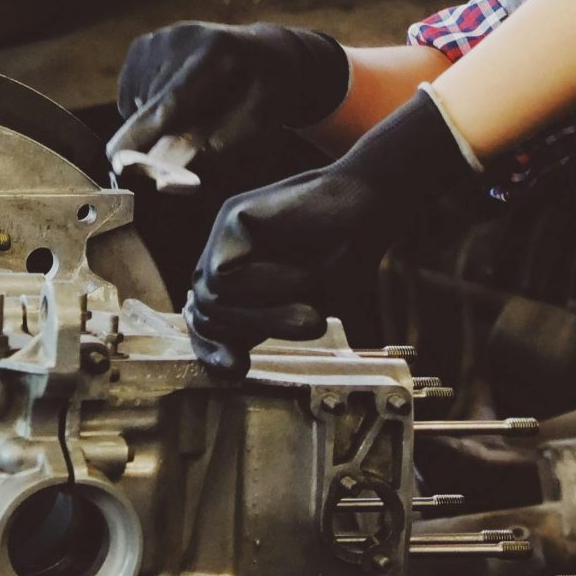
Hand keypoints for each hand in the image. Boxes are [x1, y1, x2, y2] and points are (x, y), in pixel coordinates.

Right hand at [105, 23, 349, 176]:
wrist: (266, 52)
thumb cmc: (266, 94)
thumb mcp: (258, 122)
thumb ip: (216, 147)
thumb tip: (169, 172)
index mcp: (217, 53)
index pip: (172, 101)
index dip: (143, 132)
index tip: (116, 159)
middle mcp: (181, 37)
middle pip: (150, 105)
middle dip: (158, 135)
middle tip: (197, 133)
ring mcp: (159, 38)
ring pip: (136, 103)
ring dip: (156, 120)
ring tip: (196, 108)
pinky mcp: (144, 44)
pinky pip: (131, 94)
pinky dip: (147, 106)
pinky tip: (178, 98)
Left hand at [186, 92, 479, 374]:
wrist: (371, 204)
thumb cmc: (345, 256)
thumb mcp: (303, 307)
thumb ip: (266, 327)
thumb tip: (229, 368)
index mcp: (239, 277)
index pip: (206, 322)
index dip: (212, 351)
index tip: (238, 370)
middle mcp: (225, 254)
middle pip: (204, 313)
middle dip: (252, 330)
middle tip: (310, 324)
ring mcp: (225, 233)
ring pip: (211, 298)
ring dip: (266, 314)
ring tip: (312, 311)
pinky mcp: (233, 215)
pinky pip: (223, 274)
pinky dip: (264, 286)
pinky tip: (302, 273)